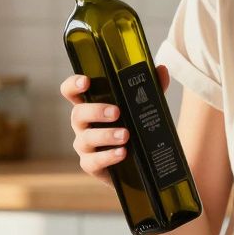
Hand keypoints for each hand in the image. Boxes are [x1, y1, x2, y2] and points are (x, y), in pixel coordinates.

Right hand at [60, 65, 169, 181]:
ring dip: (106, 135)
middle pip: (77, 113)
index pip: (72, 92)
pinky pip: (93, 161)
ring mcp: (84, 145)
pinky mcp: (91, 164)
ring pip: (86, 138)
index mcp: (91, 106)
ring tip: (126, 135)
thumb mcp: (141, 108)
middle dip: (96, 111)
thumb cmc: (133, 128)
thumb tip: (162, 70)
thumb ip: (150, 89)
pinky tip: (122, 153)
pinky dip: (108, 156)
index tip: (86, 81)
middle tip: (117, 112)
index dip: (73, 85)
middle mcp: (83, 125)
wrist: (137, 164)